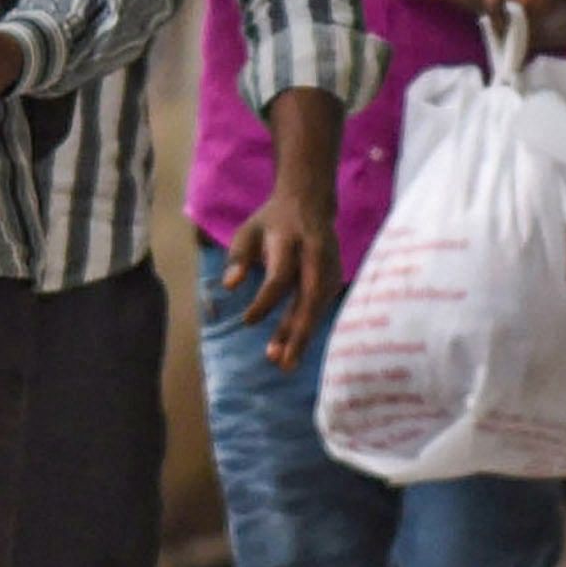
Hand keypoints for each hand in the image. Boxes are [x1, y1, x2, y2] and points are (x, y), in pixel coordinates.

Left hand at [221, 183, 338, 367]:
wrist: (309, 202)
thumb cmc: (271, 223)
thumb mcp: (248, 231)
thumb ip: (237, 258)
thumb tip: (229, 286)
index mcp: (290, 241)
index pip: (280, 277)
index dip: (265, 302)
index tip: (247, 321)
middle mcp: (315, 255)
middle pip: (310, 296)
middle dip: (297, 330)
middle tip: (280, 360)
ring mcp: (330, 266)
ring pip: (318, 306)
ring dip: (303, 335)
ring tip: (286, 363)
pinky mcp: (336, 277)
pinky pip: (322, 307)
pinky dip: (309, 328)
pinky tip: (295, 349)